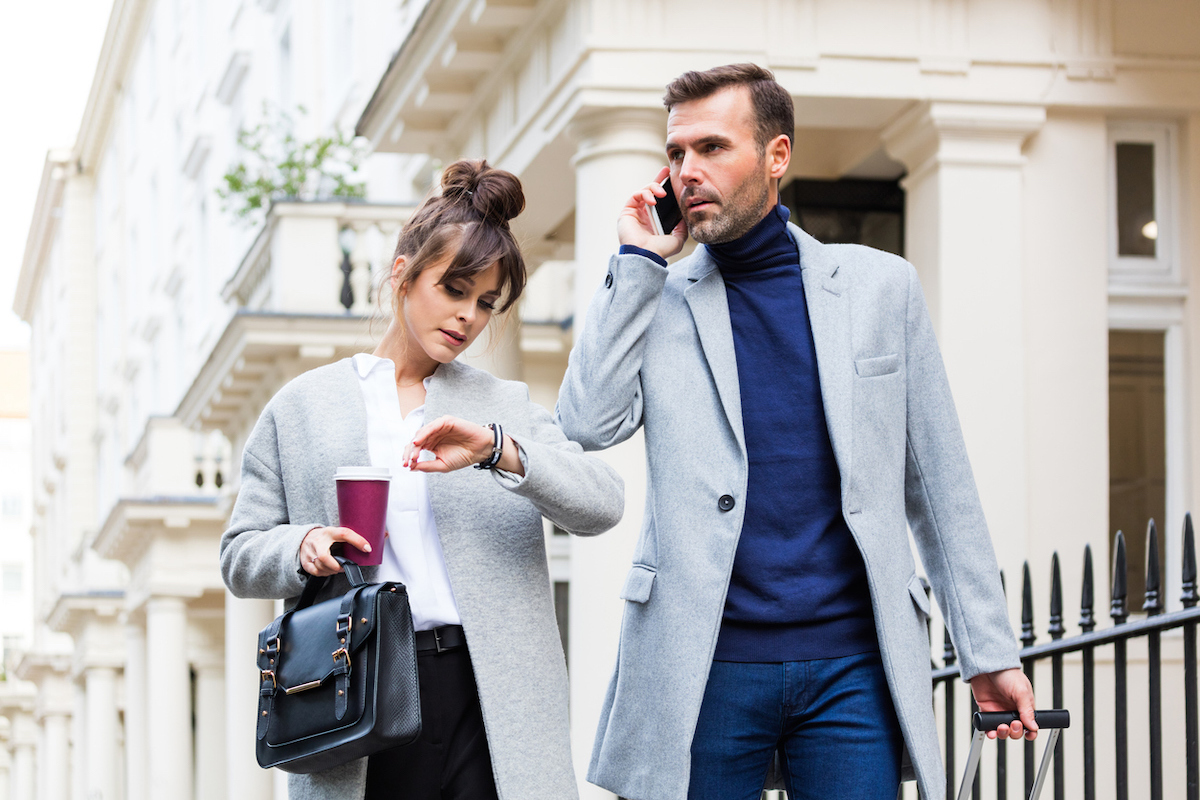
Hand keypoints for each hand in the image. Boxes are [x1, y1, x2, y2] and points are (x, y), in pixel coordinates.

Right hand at [299, 526, 372, 576]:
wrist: (304, 537)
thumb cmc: (326, 536)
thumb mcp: (339, 532)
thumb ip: (357, 536)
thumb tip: (384, 535)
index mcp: (330, 531)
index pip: (344, 534)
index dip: (357, 541)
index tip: (368, 548)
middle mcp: (318, 541)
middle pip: (324, 557)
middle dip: (336, 566)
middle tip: (345, 567)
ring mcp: (309, 552)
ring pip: (320, 566)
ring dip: (332, 570)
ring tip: (339, 568)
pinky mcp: (305, 561)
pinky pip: (315, 572)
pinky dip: (325, 573)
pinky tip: (330, 570)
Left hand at [404, 416, 523, 475]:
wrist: (481, 451)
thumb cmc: (464, 456)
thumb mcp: (442, 465)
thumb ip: (427, 466)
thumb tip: (411, 467)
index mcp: (430, 444)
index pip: (415, 448)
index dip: (409, 456)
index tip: (406, 465)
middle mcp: (432, 435)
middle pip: (415, 440)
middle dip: (410, 451)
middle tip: (408, 461)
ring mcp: (438, 427)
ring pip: (421, 433)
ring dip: (415, 444)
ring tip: (413, 454)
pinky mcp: (446, 421)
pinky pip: (432, 426)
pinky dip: (424, 433)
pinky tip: (419, 442)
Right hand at [617, 166, 687, 259]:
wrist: (647, 255)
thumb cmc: (660, 250)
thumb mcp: (677, 239)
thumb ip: (681, 227)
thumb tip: (685, 217)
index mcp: (654, 220)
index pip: (659, 200)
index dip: (663, 186)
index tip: (670, 177)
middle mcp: (643, 215)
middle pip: (650, 191)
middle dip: (658, 179)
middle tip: (666, 171)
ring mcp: (635, 212)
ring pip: (643, 191)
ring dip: (653, 188)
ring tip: (661, 194)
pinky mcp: (627, 211)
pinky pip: (635, 195)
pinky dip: (644, 194)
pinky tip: (652, 200)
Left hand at [969, 668, 1037, 739]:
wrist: (987, 666)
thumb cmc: (1007, 674)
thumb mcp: (1021, 691)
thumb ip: (1027, 710)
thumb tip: (1033, 726)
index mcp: (1024, 707)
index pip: (1030, 725)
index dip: (1030, 732)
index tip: (1028, 735)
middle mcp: (1012, 711)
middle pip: (1016, 731)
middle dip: (1015, 732)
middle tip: (1013, 724)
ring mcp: (999, 711)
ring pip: (1003, 731)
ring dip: (1003, 733)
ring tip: (1001, 727)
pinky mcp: (987, 710)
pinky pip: (988, 726)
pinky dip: (990, 732)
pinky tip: (991, 732)